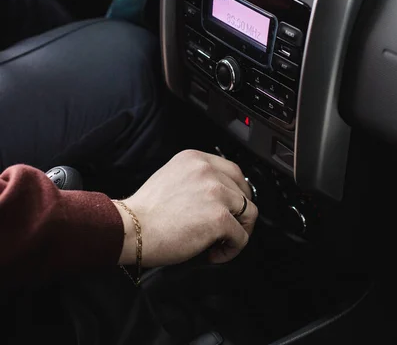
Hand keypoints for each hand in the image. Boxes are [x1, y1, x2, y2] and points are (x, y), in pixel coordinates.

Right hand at [114, 149, 257, 266]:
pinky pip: (241, 237)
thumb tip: (217, 195)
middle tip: (228, 228)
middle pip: (244, 191)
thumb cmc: (146, 211)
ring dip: (238, 231)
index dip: (237, 192)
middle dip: (240, 212)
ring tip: (220, 242)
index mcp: (195, 159)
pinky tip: (214, 252)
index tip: (232, 207)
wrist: (131, 228)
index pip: (233, 171)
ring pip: (249, 213)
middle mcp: (207, 171)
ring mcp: (215, 193)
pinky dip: (232, 249)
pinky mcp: (219, 217)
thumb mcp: (172, 177)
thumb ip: (196, 179)